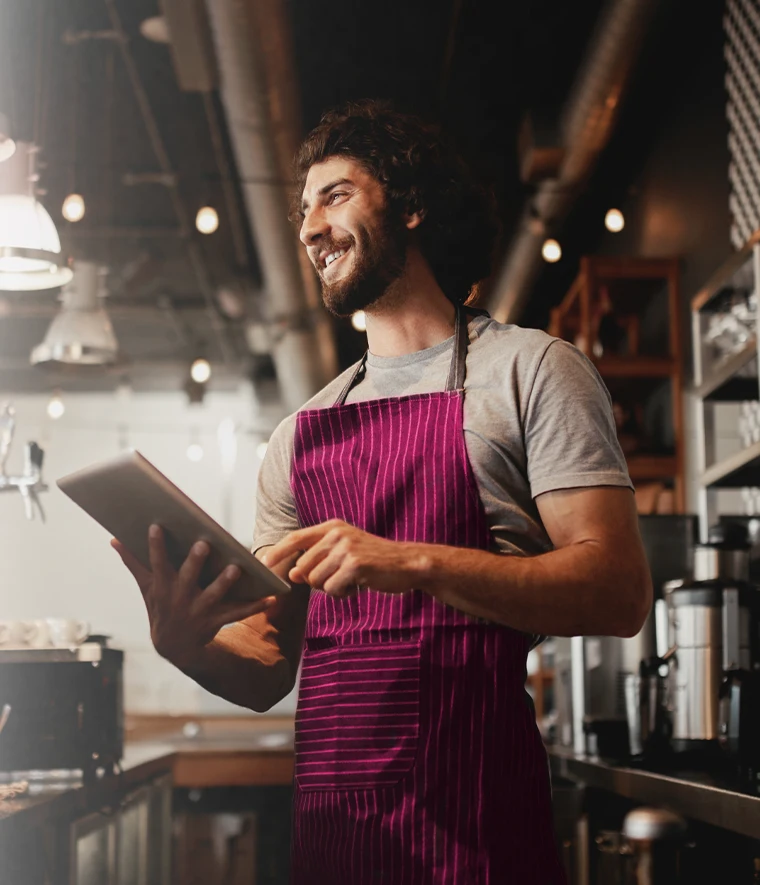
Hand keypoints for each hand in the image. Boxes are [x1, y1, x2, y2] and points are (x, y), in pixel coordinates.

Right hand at [112, 525, 275, 669]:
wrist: (174, 646)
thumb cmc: (160, 607)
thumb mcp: (146, 587)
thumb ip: (133, 562)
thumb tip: (113, 539)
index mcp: (162, 587)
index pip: (157, 563)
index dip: (155, 546)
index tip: (157, 525)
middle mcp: (179, 598)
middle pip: (187, 578)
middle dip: (194, 562)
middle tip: (204, 544)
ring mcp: (198, 611)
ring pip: (213, 596)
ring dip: (224, 583)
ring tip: (236, 569)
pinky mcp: (216, 621)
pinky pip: (237, 614)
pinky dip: (254, 607)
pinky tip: (271, 598)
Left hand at [261, 519, 425, 597]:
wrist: (407, 563)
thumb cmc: (374, 560)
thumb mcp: (344, 551)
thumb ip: (318, 559)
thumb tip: (293, 574)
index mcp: (332, 527)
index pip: (295, 538)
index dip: (277, 551)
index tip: (264, 563)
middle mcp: (337, 534)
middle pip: (304, 567)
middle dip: (317, 581)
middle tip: (341, 578)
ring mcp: (346, 548)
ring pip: (316, 580)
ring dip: (332, 588)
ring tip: (352, 580)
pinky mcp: (354, 564)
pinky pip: (332, 589)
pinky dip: (343, 593)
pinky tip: (359, 585)